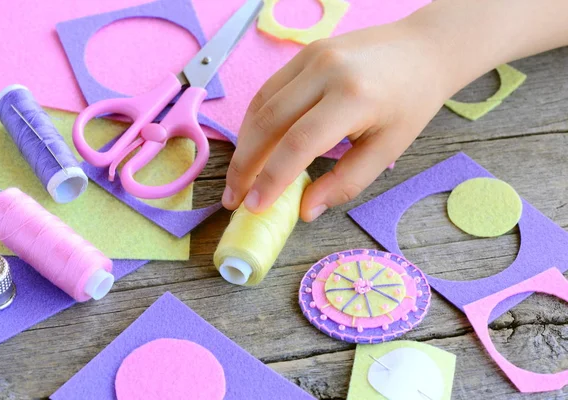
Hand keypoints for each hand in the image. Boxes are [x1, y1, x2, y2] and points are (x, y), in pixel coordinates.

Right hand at [222, 20, 453, 220]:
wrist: (424, 49)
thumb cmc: (411, 102)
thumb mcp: (387, 150)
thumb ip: (345, 182)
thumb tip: (305, 210)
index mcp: (353, 97)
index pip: (298, 143)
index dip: (271, 178)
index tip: (254, 206)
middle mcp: (326, 71)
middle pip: (268, 122)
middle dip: (245, 165)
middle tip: (234, 197)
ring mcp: (311, 56)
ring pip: (261, 105)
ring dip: (244, 144)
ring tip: (239, 177)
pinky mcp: (304, 53)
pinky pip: (269, 90)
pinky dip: (255, 121)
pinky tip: (252, 145)